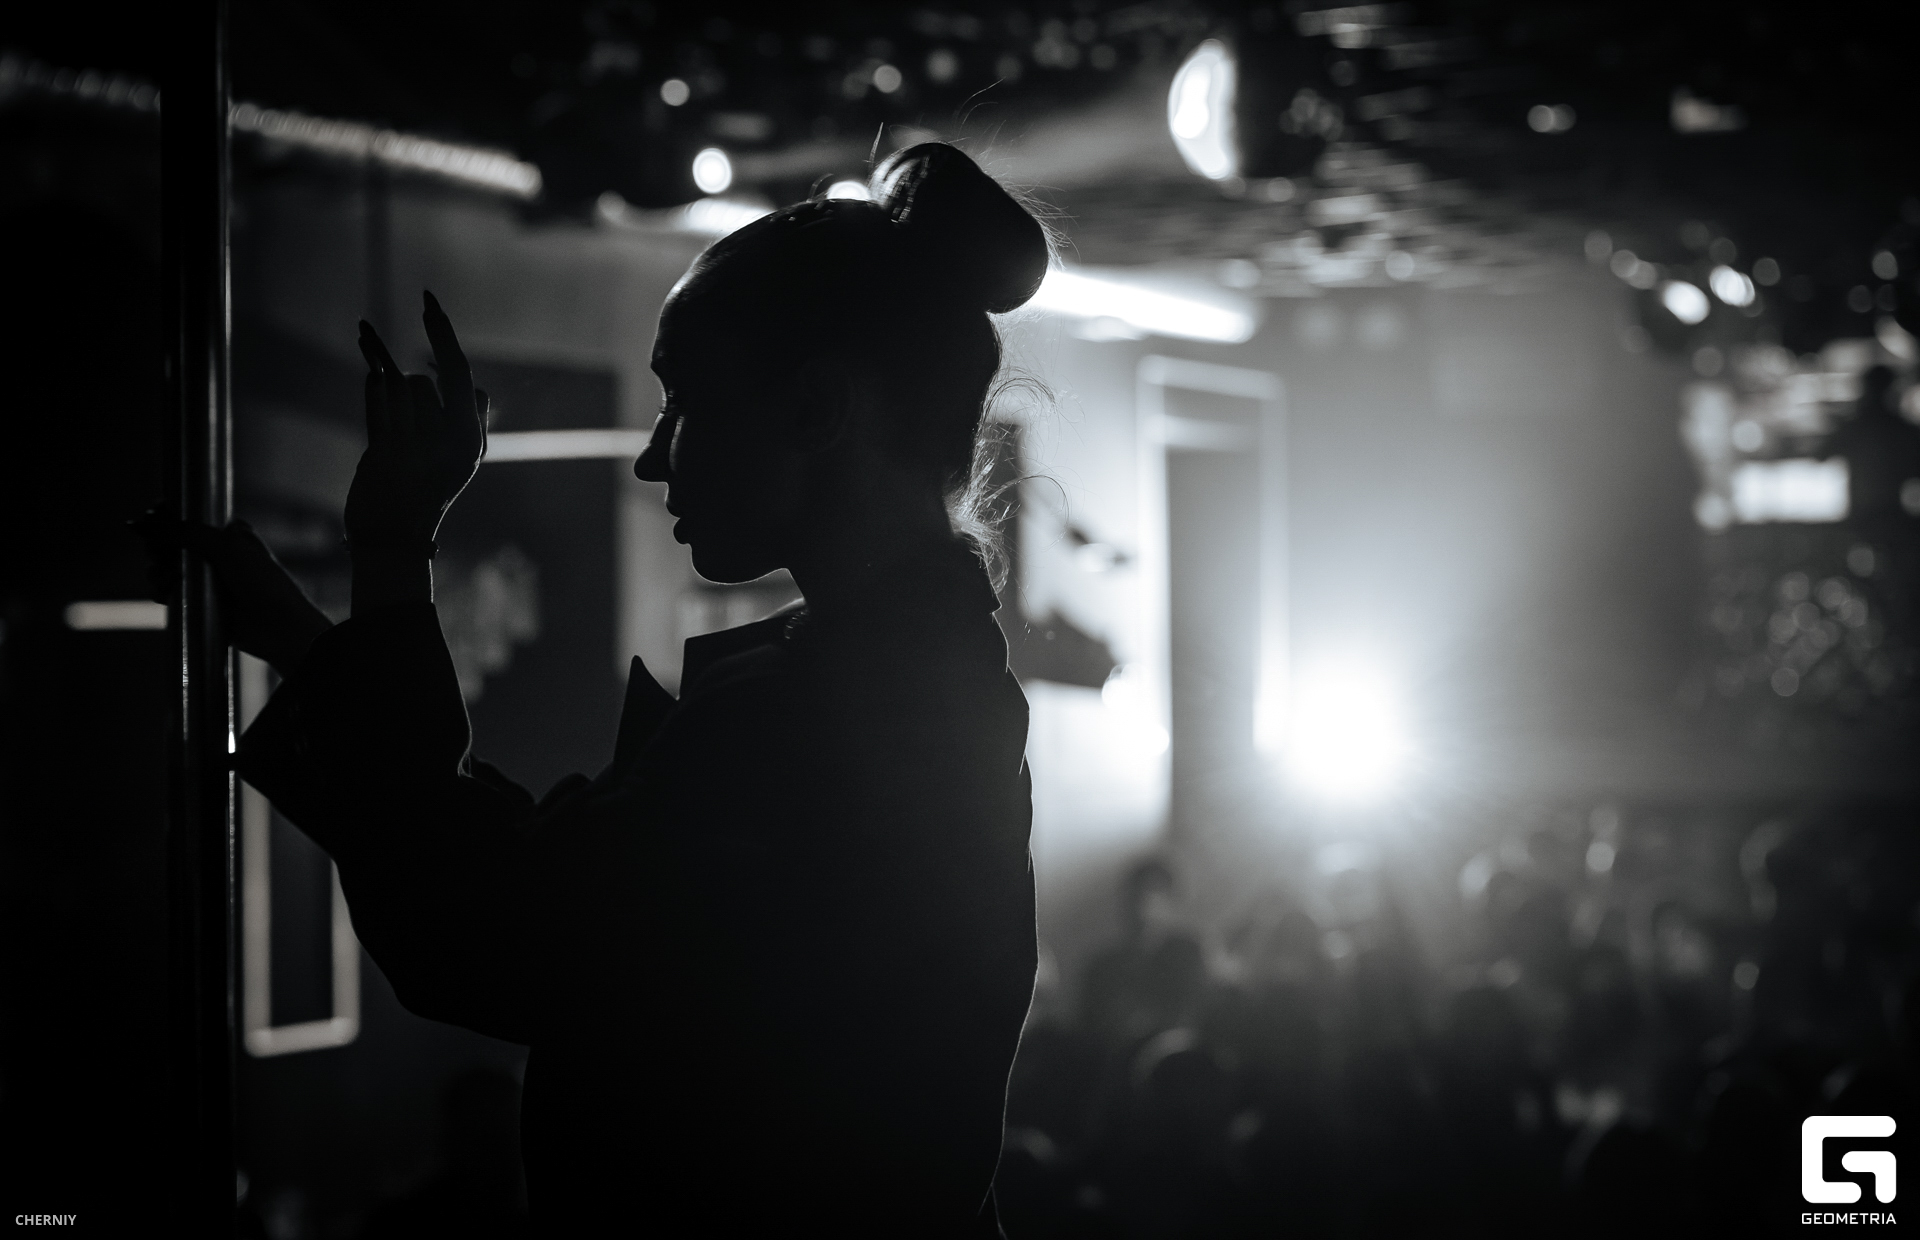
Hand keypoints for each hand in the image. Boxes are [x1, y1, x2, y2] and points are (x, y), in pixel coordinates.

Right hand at [137, 513, 332, 673]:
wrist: (277, 626)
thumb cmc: (262, 582)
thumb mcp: (227, 546)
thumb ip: (187, 531)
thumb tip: (147, 522)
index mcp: (228, 534)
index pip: (188, 520)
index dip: (166, 521)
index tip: (151, 525)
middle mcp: (217, 554)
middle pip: (172, 544)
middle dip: (158, 549)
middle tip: (158, 555)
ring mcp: (208, 579)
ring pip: (167, 569)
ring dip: (157, 571)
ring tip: (165, 578)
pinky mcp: (201, 602)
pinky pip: (171, 592)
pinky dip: (162, 591)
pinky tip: (164, 593)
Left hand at [344, 291, 488, 548]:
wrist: (397, 535)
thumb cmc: (429, 491)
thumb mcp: (465, 460)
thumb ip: (473, 418)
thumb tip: (470, 381)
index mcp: (471, 439)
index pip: (460, 373)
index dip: (443, 334)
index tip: (429, 302)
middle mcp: (448, 440)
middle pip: (423, 380)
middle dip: (415, 379)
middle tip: (418, 349)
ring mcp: (416, 445)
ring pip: (399, 386)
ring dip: (391, 395)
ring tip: (394, 428)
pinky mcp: (385, 449)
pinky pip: (377, 395)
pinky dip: (373, 384)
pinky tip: (373, 378)